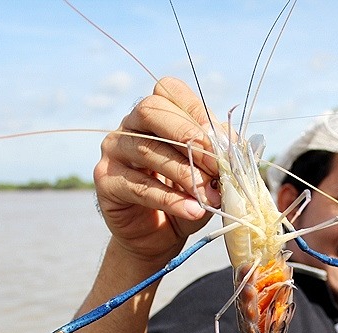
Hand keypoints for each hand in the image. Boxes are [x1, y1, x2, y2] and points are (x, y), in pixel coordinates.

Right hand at [93, 77, 221, 265]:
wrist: (159, 237)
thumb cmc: (186, 196)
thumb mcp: (208, 172)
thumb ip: (217, 154)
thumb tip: (232, 145)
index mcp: (156, 113)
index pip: (170, 91)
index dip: (197, 112)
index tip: (223, 143)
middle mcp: (130, 125)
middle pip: (152, 111)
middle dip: (189, 136)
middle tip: (216, 165)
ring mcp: (114, 151)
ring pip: (147, 150)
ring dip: (185, 174)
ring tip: (210, 197)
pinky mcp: (106, 181)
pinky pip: (139, 187)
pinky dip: (171, 200)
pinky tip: (194, 210)